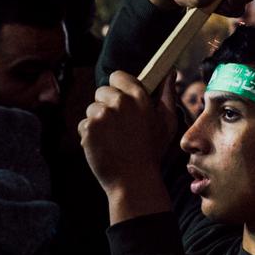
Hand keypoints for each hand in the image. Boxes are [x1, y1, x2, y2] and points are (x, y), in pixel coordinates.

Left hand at [78, 71, 175, 221]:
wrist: (133, 180)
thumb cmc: (152, 152)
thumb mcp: (167, 122)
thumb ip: (168, 95)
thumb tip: (170, 73)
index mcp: (139, 97)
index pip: (118, 76)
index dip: (118, 88)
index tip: (121, 100)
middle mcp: (120, 102)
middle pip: (102, 91)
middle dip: (106, 105)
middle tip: (118, 126)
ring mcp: (102, 115)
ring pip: (92, 109)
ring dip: (98, 121)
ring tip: (112, 139)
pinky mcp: (88, 129)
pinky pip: (84, 125)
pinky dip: (90, 135)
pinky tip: (104, 146)